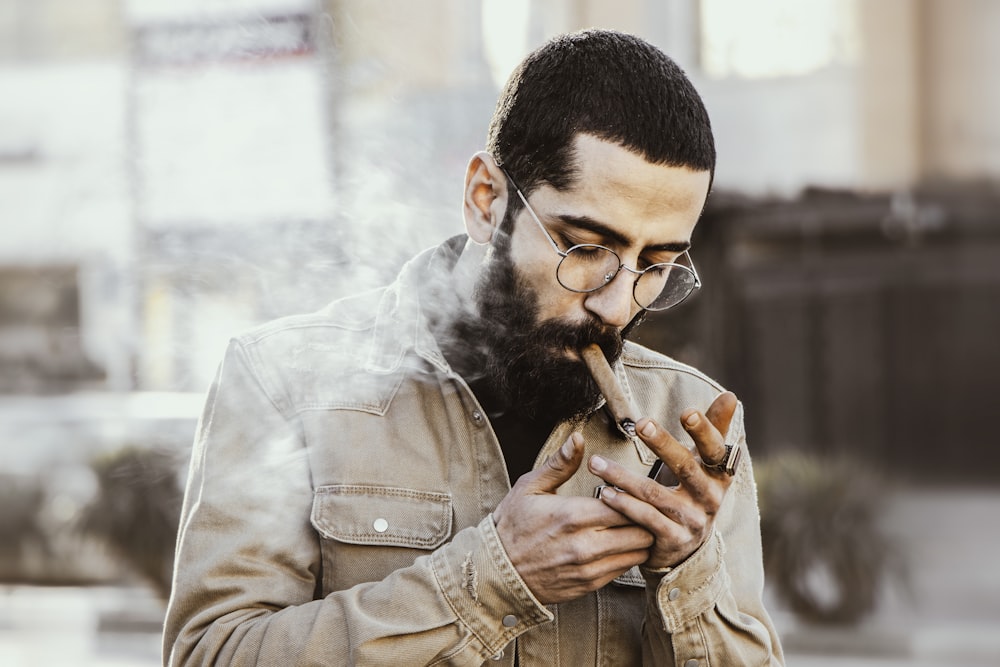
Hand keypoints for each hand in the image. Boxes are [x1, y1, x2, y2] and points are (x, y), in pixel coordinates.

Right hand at [492, 432, 654, 604]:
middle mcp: (585, 544)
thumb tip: (577, 439)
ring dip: (640, 539)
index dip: (635, 496)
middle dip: (644, 518)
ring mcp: (588, 568)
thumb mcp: (530, 487)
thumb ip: (560, 464)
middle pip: (640, 531)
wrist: (497, 571)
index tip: (632, 490)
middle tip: (641, 509)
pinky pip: (624, 570)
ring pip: (638, 553)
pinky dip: (628, 557)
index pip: (626, 505)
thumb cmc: (512, 526)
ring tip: (633, 527)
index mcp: (572, 515)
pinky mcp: (589, 585)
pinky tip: (620, 545)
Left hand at [587, 391, 738, 569]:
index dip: (704, 431)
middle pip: (685, 466)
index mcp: (719, 474)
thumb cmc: (691, 490)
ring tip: (596, 463)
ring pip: (655, 493)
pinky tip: (604, 492)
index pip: (715, 448)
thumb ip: (713, 429)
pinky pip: (645, 518)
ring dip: (622, 476)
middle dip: (662, 444)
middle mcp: (710, 497)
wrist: (686, 545)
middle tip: (641, 424)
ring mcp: (692, 520)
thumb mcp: (704, 463)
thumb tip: (730, 395)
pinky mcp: (673, 539)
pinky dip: (623, 504)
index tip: (688, 411)